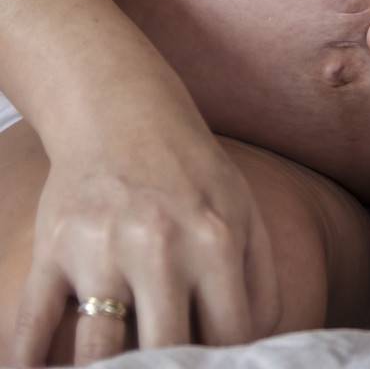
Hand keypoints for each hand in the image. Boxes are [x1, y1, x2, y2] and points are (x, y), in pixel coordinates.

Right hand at [13, 92, 280, 366]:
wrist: (122, 110)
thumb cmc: (190, 172)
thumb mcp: (242, 210)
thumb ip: (258, 281)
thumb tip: (253, 350)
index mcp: (215, 239)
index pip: (227, 337)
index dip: (220, 360)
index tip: (209, 362)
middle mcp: (159, 245)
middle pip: (164, 352)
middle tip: (161, 367)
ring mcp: (101, 248)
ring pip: (97, 350)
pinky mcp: (53, 247)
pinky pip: (32, 324)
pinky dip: (26, 362)